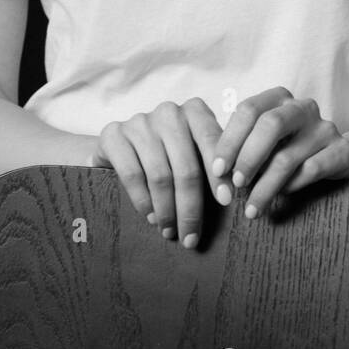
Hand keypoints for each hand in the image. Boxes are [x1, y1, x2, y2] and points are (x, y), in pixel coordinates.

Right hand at [94, 99, 228, 249]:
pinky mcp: (113, 135)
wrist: (120, 144)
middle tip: (191, 236)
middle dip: (190, 207)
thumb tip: (234, 201)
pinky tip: (151, 217)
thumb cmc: (168, 153)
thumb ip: (214, 165)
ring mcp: (140, 122)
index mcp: (195, 111)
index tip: (226, 202)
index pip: (212, 142)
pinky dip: (143, 201)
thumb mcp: (194, 152)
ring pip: (160, 175)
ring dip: (167, 210)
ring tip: (170, 231)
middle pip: (186, 167)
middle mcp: (169, 112)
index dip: (219, 174)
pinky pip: (132, 175)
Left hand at [210, 86, 348, 217]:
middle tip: (236, 185)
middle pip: (270, 125)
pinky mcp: (343, 150)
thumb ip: (237, 150)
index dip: (229, 141)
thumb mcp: (260, 144)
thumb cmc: (284, 150)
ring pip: (288, 156)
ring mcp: (325, 127)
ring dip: (265, 186)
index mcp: (278, 97)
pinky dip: (291, 187)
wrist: (333, 159)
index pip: (248, 110)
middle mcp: (303, 107)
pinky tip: (281, 199)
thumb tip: (216, 174)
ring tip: (252, 208)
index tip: (217, 170)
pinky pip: (312, 170)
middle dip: (248, 158)